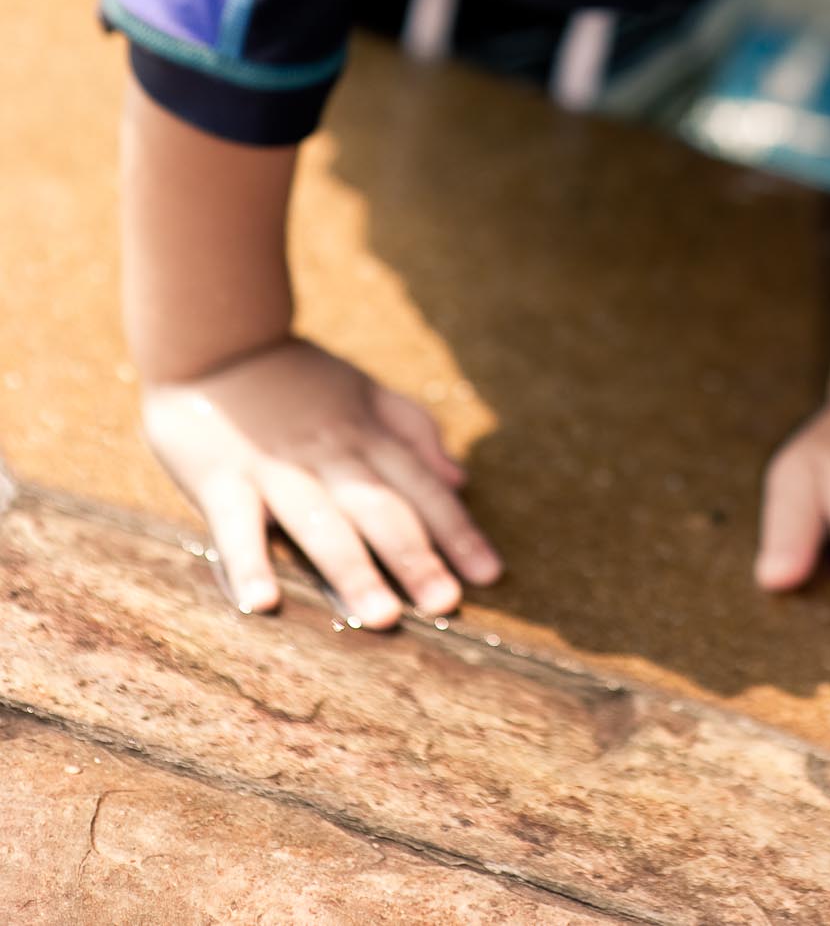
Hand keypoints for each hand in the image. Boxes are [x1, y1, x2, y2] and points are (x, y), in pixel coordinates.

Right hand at [141, 336, 502, 627]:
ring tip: (382, 618)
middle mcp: (329, 456)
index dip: (457, 531)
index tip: (490, 575)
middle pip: (381, 509)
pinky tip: (263, 603)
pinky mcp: (221, 480)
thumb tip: (461, 478)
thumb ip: (412, 431)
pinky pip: (235, 527)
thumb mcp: (363, 389)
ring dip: (353, 570)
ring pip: (322, 524)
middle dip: (416, 558)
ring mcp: (276, 470)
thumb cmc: (294, 376)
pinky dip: (248, 563)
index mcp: (366, 436)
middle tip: (446, 606)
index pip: (422, 488)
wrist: (212, 337)